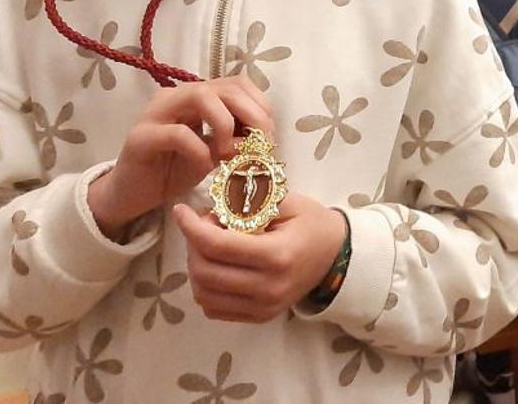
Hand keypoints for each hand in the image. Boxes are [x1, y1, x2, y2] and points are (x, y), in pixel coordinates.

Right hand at [88, 76, 272, 238]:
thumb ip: (235, 140)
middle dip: (251, 114)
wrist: (131, 195)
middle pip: (224, 86)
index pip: (237, 83)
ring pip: (201, 97)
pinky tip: (205, 167)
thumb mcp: (213, 153)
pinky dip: (200, 150)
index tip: (268, 136)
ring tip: (229, 152)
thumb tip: (263, 139)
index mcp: (195, 96)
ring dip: (226, 124)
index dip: (259, 105)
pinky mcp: (141, 137)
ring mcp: (156, 113)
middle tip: (259, 145)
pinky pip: (178, 134)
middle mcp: (175, 96)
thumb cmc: (173, 171)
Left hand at [172, 195, 347, 322]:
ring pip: (204, 294)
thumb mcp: (287, 202)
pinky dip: (205, 287)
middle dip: (192, 244)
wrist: (336, 256)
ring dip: (196, 266)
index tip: (181, 210)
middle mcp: (268, 287)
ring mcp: (263, 307)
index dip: (191, 227)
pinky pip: (214, 308)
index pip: (218, 246)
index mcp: (277, 256)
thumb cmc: (312, 224)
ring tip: (209, 245)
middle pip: (205, 272)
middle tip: (202, 225)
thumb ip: (249, 202)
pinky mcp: (259, 316)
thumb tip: (211, 206)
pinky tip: (217, 266)